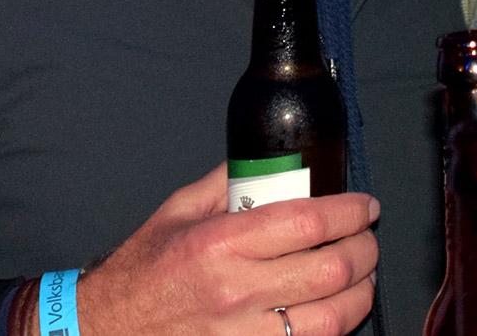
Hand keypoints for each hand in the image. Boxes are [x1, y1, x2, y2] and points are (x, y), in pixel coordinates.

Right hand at [25, 164, 379, 335]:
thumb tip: (269, 157)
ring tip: (364, 274)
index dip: (347, 211)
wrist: (108, 329)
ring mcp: (243, 335)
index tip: (364, 204)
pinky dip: (334, 329)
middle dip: (364, 249)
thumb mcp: (180, 208)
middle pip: (328, 270)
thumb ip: (227, 179)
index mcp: (221, 242)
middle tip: (368, 235)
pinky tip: (338, 310)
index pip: (306, 222)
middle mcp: (236, 290)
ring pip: (330, 319)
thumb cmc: (145, 267)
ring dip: (360, 293)